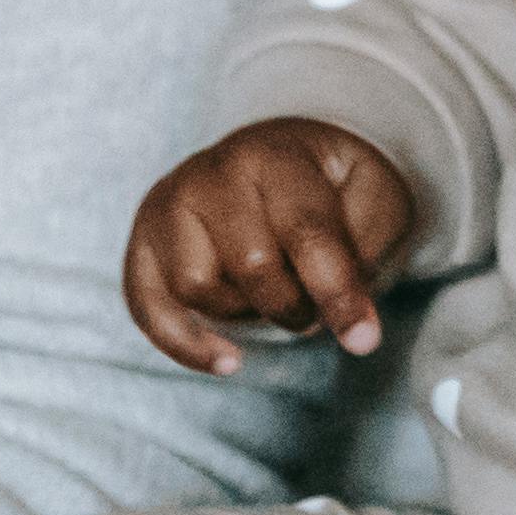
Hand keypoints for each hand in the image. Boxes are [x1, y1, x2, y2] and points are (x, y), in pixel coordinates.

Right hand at [122, 117, 416, 372]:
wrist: (276, 161)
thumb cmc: (331, 188)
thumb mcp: (373, 198)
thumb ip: (365, 248)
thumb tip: (349, 318)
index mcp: (275, 154)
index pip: (305, 231)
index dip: (337, 291)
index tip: (363, 340)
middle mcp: (211, 173)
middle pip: (250, 267)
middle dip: (293, 304)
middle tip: (314, 303)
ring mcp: (168, 206)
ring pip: (194, 288)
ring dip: (244, 315)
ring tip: (272, 298)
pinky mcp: (142, 244)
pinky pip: (147, 308)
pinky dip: (185, 344)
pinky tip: (229, 360)